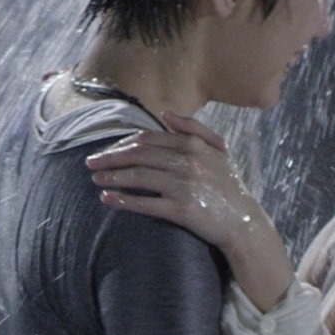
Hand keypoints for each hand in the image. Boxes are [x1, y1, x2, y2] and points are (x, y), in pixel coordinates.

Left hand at [83, 111, 261, 250]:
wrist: (244, 222)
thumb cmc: (228, 185)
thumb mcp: (218, 150)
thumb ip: (193, 128)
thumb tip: (165, 113)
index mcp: (194, 145)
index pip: (148, 139)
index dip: (123, 144)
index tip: (107, 150)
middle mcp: (188, 162)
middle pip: (139, 155)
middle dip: (111, 157)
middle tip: (90, 162)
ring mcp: (185, 186)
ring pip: (139, 177)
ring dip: (113, 176)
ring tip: (95, 178)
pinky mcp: (182, 210)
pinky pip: (146, 203)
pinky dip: (124, 200)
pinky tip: (107, 198)